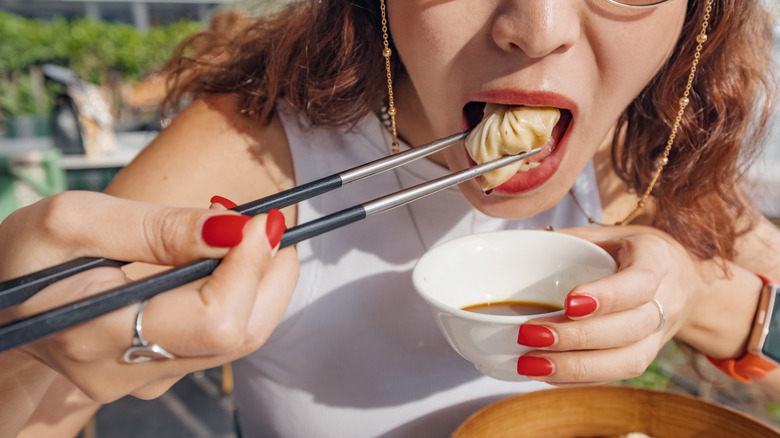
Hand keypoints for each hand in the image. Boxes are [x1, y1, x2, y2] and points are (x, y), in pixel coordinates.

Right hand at [0, 191, 298, 402]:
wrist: (1, 305)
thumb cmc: (25, 260)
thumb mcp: (74, 220)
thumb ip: (159, 227)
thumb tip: (234, 228)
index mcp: (102, 334)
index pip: (214, 320)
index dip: (251, 266)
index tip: (260, 219)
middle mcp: (132, 370)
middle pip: (241, 335)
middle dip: (271, 274)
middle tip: (265, 222)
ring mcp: (150, 377)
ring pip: (241, 338)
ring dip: (261, 282)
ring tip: (242, 233)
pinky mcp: (162, 369)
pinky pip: (223, 337)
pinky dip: (241, 294)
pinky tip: (225, 259)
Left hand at [514, 225, 716, 383]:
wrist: (685, 281)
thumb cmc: (634, 252)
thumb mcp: (609, 233)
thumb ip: (570, 237)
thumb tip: (518, 240)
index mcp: (656, 260)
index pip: (640, 283)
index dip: (608, 296)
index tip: (568, 302)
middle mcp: (666, 301)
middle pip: (630, 329)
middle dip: (577, 337)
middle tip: (530, 334)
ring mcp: (660, 335)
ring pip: (628, 361)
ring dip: (576, 368)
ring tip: (531, 365)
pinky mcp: (648, 357)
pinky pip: (617, 376)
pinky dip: (579, 379)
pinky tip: (546, 374)